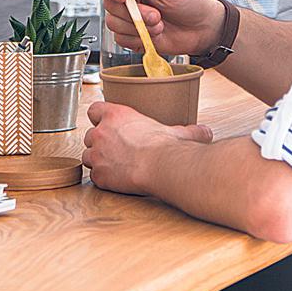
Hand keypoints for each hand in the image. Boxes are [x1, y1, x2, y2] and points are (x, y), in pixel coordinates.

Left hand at [81, 101, 213, 194]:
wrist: (161, 167)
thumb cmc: (167, 147)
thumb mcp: (179, 133)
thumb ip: (189, 130)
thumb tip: (205, 132)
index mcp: (116, 115)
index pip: (94, 109)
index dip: (99, 117)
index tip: (106, 124)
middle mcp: (101, 132)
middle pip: (89, 135)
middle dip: (99, 143)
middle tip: (115, 150)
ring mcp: (97, 154)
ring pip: (87, 156)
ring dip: (97, 160)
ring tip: (113, 166)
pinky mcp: (99, 175)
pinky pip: (94, 177)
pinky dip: (103, 179)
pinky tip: (115, 181)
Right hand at [94, 0, 223, 56]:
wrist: (199, 29)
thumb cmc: (187, 1)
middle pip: (108, 2)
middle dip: (134, 13)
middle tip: (156, 15)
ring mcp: (125, 14)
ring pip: (113, 23)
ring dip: (139, 27)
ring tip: (159, 23)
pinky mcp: (128, 34)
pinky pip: (120, 39)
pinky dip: (138, 39)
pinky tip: (153, 34)